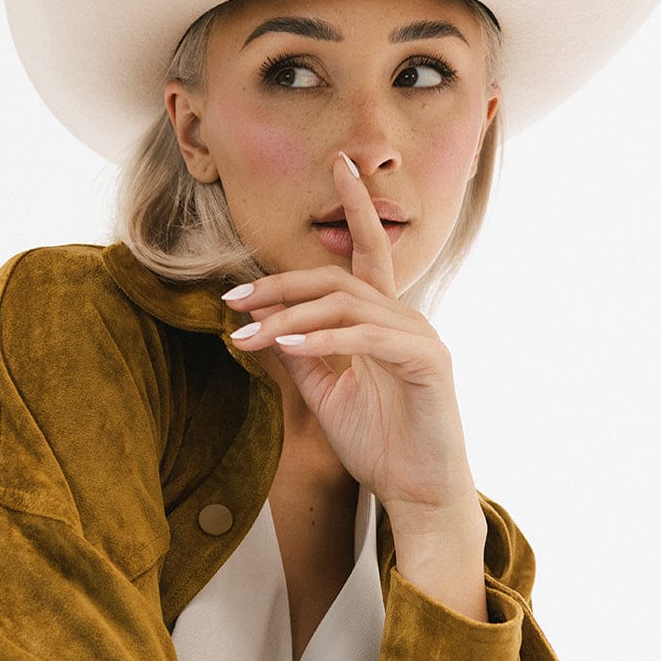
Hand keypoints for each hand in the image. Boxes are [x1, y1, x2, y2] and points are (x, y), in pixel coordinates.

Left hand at [226, 153, 480, 533]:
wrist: (418, 496)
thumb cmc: (380, 445)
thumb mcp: (328, 393)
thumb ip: (304, 353)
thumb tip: (266, 324)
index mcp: (383, 320)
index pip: (368, 250)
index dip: (354, 205)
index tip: (336, 165)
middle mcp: (405, 319)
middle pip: (337, 278)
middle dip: (280, 284)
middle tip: (233, 300)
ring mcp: (420, 338)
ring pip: (346, 304)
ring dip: (289, 317)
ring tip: (248, 336)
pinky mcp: (427, 363)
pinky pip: (366, 338)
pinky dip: (321, 338)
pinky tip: (285, 346)